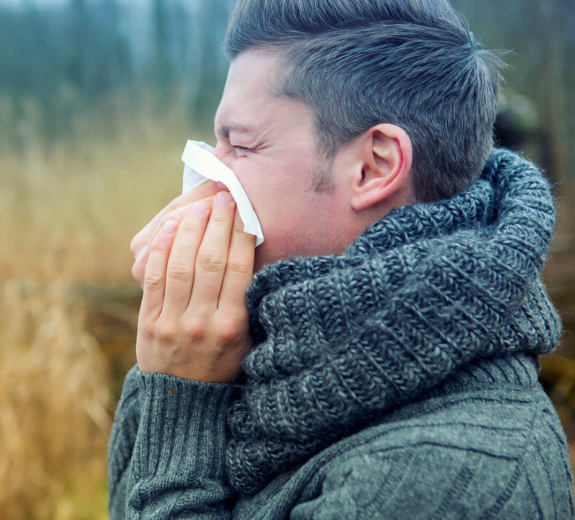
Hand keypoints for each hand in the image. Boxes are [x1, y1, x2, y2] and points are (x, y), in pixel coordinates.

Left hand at [136, 191, 255, 382]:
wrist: (185, 401)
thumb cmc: (223, 364)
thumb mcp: (247, 340)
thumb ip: (249, 303)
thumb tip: (252, 257)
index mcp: (233, 325)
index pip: (239, 268)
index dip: (241, 234)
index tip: (244, 211)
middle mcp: (203, 321)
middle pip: (210, 260)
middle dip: (217, 223)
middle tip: (224, 198)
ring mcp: (172, 321)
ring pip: (180, 263)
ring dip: (190, 229)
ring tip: (199, 207)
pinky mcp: (149, 321)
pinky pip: (153, 277)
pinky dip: (160, 249)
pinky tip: (169, 227)